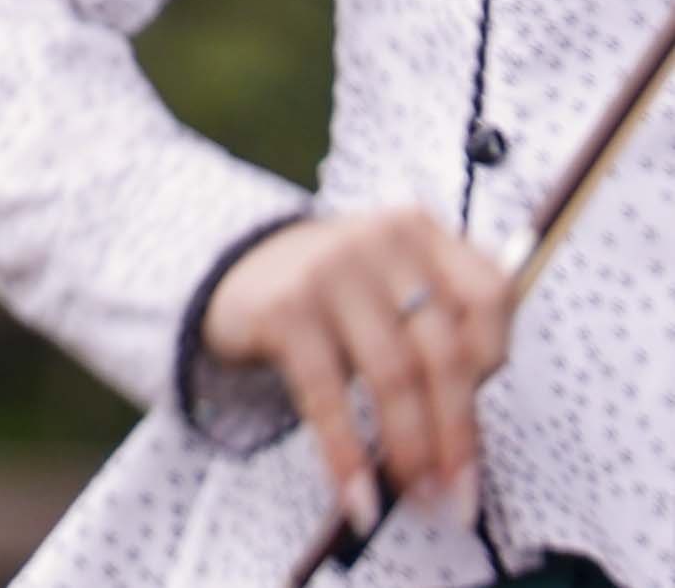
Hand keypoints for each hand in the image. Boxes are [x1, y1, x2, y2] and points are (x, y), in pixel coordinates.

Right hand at [205, 208, 510, 533]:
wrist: (235, 271)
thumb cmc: (341, 298)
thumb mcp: (396, 289)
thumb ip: (443, 336)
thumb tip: (466, 449)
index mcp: (423, 232)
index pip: (489, 295)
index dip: (494, 360)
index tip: (483, 406)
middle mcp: (380, 240)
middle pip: (443, 350)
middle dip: (458, 435)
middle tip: (459, 497)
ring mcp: (329, 269)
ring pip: (394, 376)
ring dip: (411, 450)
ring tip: (418, 498)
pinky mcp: (284, 308)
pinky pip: (327, 394)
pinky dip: (347, 454)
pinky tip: (358, 497)